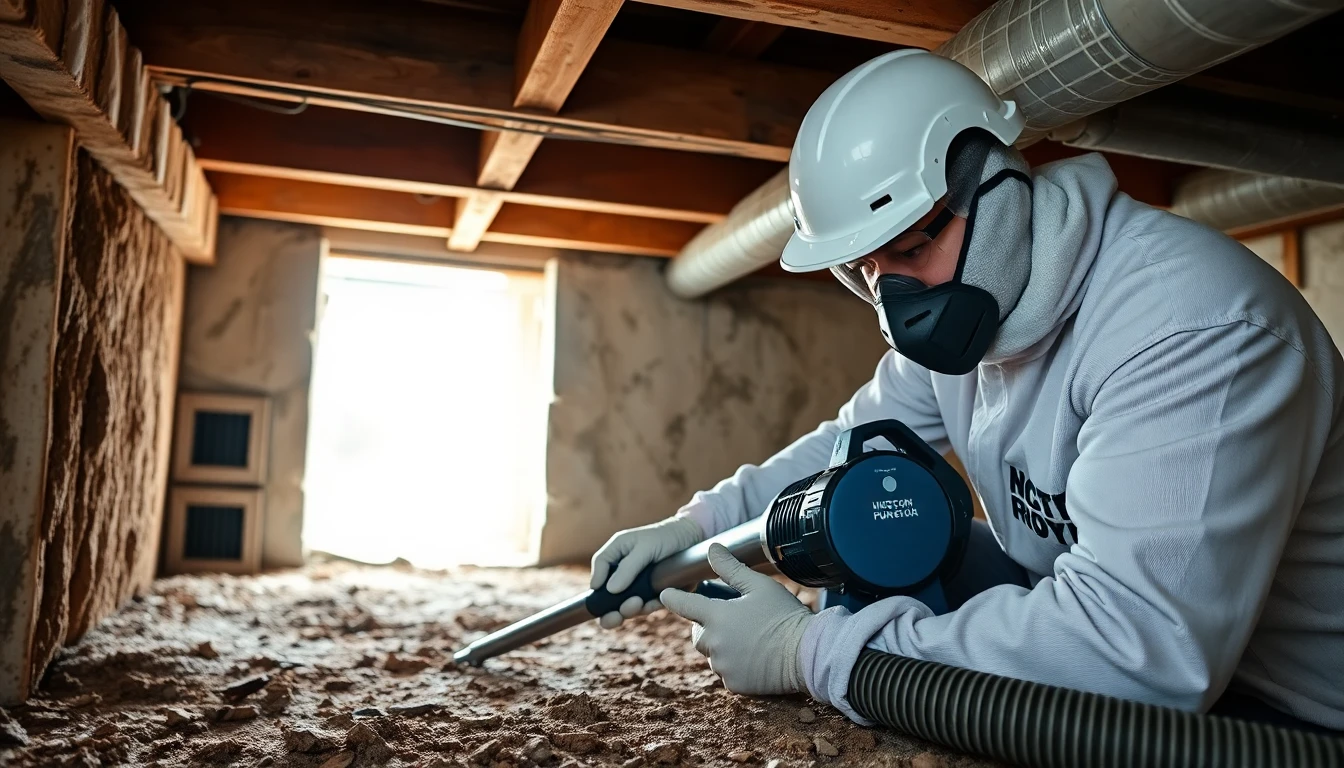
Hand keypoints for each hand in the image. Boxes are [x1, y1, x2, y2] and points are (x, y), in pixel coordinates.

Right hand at [590, 516, 703, 628]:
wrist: (693, 540)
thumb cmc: (666, 536)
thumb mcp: (646, 547)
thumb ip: (628, 567)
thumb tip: (610, 589)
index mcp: (618, 552)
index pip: (600, 566)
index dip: (597, 582)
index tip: (598, 596)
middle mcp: (624, 569)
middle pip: (607, 593)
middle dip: (608, 609)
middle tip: (615, 617)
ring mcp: (637, 583)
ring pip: (625, 604)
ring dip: (629, 609)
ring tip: (638, 604)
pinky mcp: (651, 593)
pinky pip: (645, 606)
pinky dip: (648, 607)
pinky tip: (654, 602)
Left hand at [660, 544, 813, 695]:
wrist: (807, 653)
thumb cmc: (784, 615)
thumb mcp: (759, 586)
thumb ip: (731, 569)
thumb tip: (712, 549)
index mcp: (717, 617)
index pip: (684, 605)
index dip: (673, 598)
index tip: (665, 595)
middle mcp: (714, 644)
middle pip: (697, 634)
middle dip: (707, 626)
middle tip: (729, 619)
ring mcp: (723, 666)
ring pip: (712, 654)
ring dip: (721, 647)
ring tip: (747, 638)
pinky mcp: (735, 684)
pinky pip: (726, 672)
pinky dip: (735, 665)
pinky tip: (753, 657)